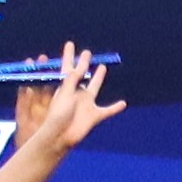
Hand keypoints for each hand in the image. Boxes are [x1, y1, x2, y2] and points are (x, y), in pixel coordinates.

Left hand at [22, 42, 124, 156]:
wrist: (61, 137)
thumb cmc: (58, 116)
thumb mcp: (64, 94)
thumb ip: (72, 80)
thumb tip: (78, 67)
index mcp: (65, 87)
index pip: (67, 67)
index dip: (68, 55)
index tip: (70, 43)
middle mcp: (76, 93)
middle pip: (81, 74)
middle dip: (83, 63)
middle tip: (87, 52)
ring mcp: (86, 104)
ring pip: (94, 87)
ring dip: (98, 78)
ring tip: (102, 67)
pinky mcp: (94, 115)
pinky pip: (107, 110)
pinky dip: (115, 108)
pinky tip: (123, 104)